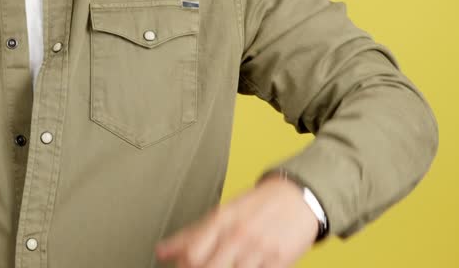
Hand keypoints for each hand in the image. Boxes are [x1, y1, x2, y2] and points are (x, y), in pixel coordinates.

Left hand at [155, 175, 316, 267]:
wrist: (297, 198)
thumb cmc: (256, 206)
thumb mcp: (221, 214)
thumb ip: (190, 235)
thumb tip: (161, 252)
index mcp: (221, 221)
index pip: (192, 253)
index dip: (184, 266)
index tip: (184, 267)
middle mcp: (238, 235)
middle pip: (208, 267)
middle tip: (204, 267)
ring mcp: (259, 250)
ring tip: (228, 265)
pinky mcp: (279, 262)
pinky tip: (244, 267)